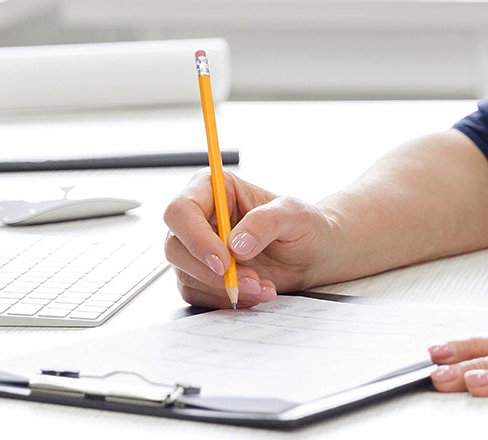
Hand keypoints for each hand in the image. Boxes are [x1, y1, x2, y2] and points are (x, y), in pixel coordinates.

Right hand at [161, 170, 337, 308]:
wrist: (312, 255)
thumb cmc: (303, 226)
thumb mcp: (294, 215)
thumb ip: (265, 222)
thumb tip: (235, 244)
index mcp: (214, 188)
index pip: (181, 209)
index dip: (195, 237)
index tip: (224, 261)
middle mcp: (199, 217)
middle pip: (175, 246)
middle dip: (211, 272)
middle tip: (249, 280)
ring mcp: (196, 248)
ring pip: (185, 274)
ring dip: (225, 288)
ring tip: (263, 286)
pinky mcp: (201, 275)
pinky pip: (198, 293)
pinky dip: (226, 299)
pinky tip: (255, 292)